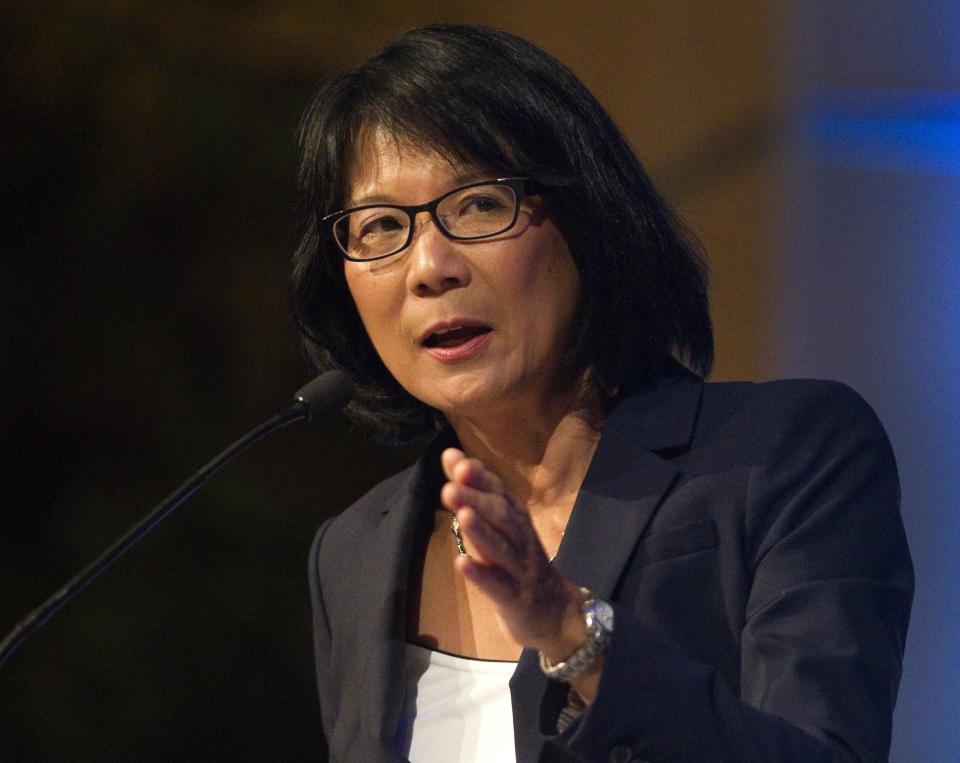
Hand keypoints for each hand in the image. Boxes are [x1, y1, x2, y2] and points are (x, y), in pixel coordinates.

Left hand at [440, 447, 585, 652]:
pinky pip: (498, 586)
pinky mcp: (515, 599)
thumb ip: (475, 491)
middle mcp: (520, 539)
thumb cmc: (519, 562)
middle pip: (501, 516)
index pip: (499, 492)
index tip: (457, 464)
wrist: (556, 612)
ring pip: (501, 547)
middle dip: (477, 499)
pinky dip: (481, 575)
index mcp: (516, 518)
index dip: (480, 478)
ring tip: (462, 514)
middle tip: (451, 485)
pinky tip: (462, 563)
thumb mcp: (500, 524)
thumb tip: (452, 457)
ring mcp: (520, 569)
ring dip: (481, 531)